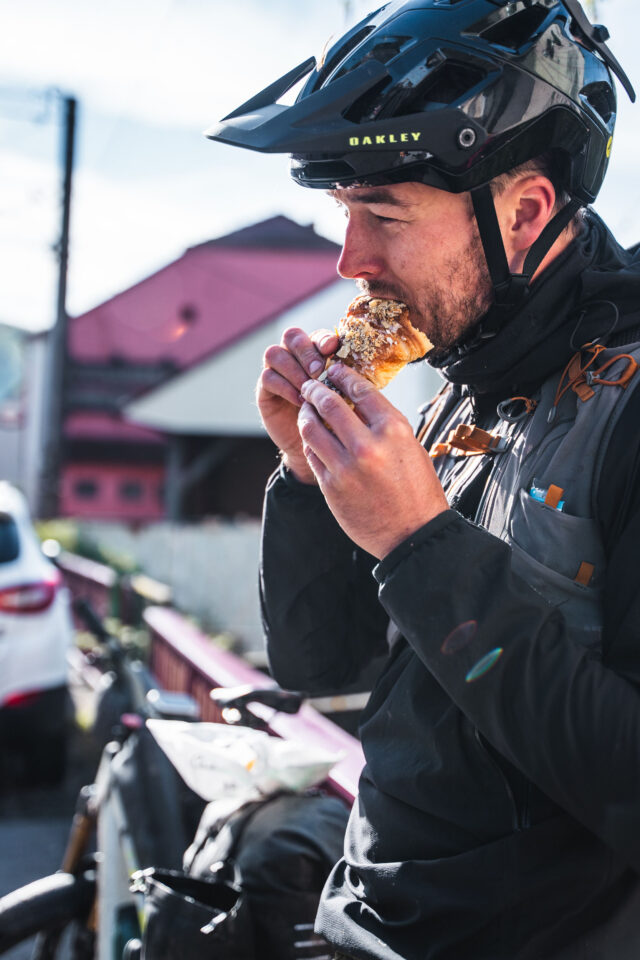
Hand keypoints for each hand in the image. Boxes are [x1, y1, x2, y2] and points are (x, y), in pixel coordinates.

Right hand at [257, 327, 338, 482]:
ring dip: (293, 369)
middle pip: (292, 336)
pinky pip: (268, 377)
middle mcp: (296, 359)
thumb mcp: (349, 399)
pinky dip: (284, 386)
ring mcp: (278, 373)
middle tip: (318, 370)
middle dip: (306, 350)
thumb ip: (350, 381)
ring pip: (275, 353)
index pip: (317, 335)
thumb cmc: (340, 423)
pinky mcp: (265, 391)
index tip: (332, 349)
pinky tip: (300, 401)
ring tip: (308, 388)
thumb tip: (363, 368)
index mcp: (319, 355)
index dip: (323, 338)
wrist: (320, 452)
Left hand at [298, 363, 448, 557]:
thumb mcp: (410, 448)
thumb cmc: (416, 491)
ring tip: (306, 408)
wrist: (413, 535)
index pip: (361, 390)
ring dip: (306, 413)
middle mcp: (368, 446)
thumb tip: (358, 402)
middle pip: (330, 404)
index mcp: (394, 430)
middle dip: (315, 389)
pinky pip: (312, 454)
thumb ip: (384, 425)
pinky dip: (310, 441)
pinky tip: (312, 437)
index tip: (334, 370)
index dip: (343, 375)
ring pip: (312, 428)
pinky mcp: (330, 487)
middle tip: (310, 384)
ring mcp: (346, 467)